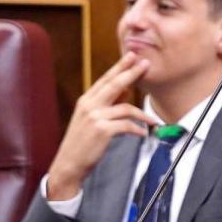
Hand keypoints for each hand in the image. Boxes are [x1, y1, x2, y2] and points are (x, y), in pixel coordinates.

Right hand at [45, 52, 154, 200]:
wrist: (69, 164)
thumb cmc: (81, 143)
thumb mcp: (90, 119)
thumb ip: (106, 104)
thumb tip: (125, 90)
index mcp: (86, 101)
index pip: (105, 79)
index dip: (119, 67)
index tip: (131, 57)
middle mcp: (89, 106)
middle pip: (114, 84)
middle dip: (131, 72)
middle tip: (145, 64)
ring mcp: (95, 117)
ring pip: (125, 107)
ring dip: (142, 114)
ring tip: (152, 120)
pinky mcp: (102, 131)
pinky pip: (127, 125)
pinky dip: (137, 129)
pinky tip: (143, 133)